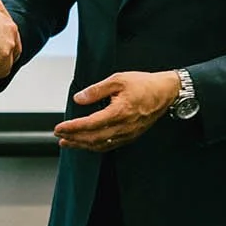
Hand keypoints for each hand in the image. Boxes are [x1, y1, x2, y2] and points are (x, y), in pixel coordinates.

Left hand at [53, 70, 182, 152]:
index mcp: (119, 111)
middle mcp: (123, 126)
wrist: (166, 93)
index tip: (59, 127)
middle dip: (74, 139)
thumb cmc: (144, 84)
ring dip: (82, 145)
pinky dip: (95, 146)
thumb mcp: (118, 79)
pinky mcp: (131, 136)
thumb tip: (79, 98)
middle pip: (93, 138)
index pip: (90, 124)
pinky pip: (110, 146)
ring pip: (101, 145)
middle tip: (59, 136)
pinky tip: (87, 144)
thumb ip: (96, 90)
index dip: (72, 127)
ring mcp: (128, 134)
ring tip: (68, 143)